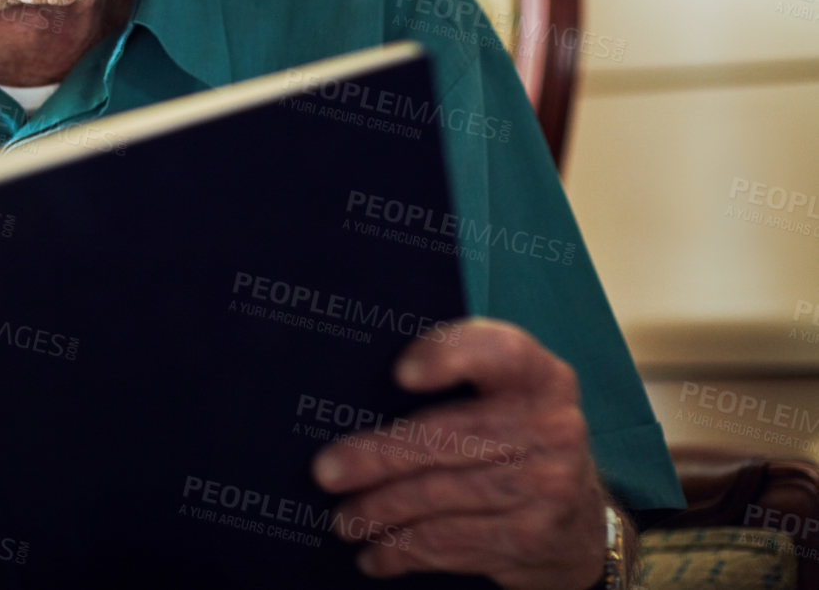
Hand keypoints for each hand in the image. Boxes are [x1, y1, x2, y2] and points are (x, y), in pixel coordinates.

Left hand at [311, 319, 614, 589]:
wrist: (581, 518)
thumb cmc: (514, 439)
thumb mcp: (505, 398)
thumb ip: (457, 383)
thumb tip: (354, 392)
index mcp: (539, 375)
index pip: (499, 351)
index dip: (450, 355)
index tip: (401, 373)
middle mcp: (553, 425)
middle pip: (448, 437)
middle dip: (377, 457)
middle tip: (325, 471)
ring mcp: (548, 484)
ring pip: (441, 496)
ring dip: (380, 511)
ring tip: (343, 519)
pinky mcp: (534, 535)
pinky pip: (453, 541)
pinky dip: (405, 551)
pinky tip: (376, 555)